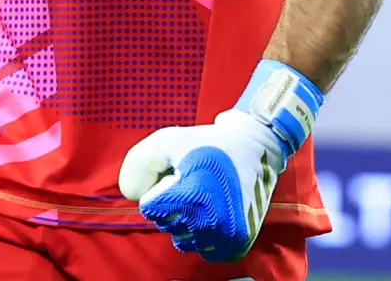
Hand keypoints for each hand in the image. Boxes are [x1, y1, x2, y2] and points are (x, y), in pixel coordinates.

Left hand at [118, 60, 322, 262]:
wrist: (257, 147)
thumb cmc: (210, 142)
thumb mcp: (167, 140)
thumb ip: (138, 164)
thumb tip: (133, 194)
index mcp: (193, 197)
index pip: (150, 209)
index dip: (160, 188)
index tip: (179, 175)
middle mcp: (211, 223)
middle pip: (165, 224)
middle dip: (172, 204)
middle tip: (195, 182)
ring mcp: (225, 237)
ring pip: (182, 239)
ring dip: (187, 221)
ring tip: (206, 195)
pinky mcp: (237, 244)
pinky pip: (203, 250)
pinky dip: (203, 234)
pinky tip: (214, 211)